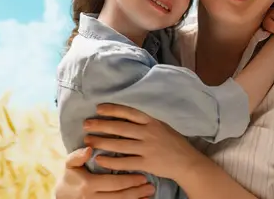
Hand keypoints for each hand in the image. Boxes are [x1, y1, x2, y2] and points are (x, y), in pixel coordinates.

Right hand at [54, 146, 154, 198]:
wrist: (63, 196)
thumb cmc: (70, 177)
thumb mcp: (69, 164)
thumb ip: (78, 156)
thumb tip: (89, 148)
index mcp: (88, 185)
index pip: (113, 183)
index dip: (129, 180)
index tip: (142, 176)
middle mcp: (92, 198)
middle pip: (120, 196)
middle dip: (136, 191)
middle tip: (150, 185)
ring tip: (150, 193)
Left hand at [83, 104, 197, 181]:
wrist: (187, 162)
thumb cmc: (172, 142)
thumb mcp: (160, 125)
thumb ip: (144, 121)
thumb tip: (123, 116)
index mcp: (151, 121)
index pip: (129, 112)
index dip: (113, 109)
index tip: (98, 108)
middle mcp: (148, 133)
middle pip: (120, 128)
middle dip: (101, 125)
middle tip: (86, 124)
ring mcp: (147, 149)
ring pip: (119, 144)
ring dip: (101, 142)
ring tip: (87, 140)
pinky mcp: (146, 164)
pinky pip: (125, 162)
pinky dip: (111, 160)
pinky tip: (99, 158)